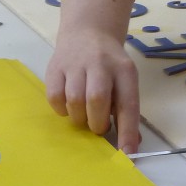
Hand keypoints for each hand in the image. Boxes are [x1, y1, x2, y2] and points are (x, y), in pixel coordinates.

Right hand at [44, 0, 142, 152]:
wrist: (88, 31)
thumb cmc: (109, 66)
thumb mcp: (125, 81)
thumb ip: (127, 111)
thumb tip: (131, 144)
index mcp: (124, 70)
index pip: (128, 103)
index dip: (127, 131)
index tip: (127, 154)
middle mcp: (100, 64)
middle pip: (96, 99)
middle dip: (97, 122)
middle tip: (98, 126)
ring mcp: (75, 63)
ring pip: (74, 99)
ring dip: (79, 118)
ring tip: (84, 116)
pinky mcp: (55, 67)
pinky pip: (54, 97)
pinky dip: (61, 109)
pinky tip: (69, 106)